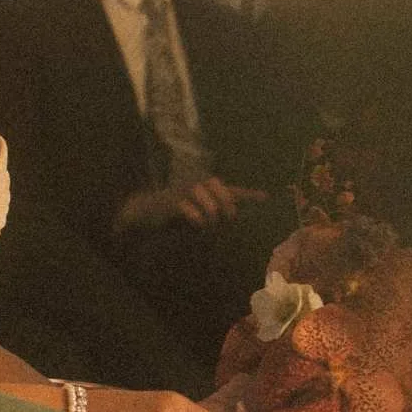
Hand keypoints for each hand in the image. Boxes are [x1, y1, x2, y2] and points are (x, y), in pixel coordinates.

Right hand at [115, 179, 268, 233]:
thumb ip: (214, 216)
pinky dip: (196, 220)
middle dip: (227, 208)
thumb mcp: (198, 214)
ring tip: (207, 226)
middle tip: (225, 221)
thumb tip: (230, 219)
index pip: (232, 191)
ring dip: (211, 216)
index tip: (265, 198)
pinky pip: (191, 210)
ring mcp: (185, 192)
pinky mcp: (173, 202)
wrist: (146, 212)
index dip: (249, 194)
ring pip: (209, 201)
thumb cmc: (174, 214)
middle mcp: (198, 186)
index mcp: (206, 189)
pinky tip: (195, 225)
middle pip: (222, 191)